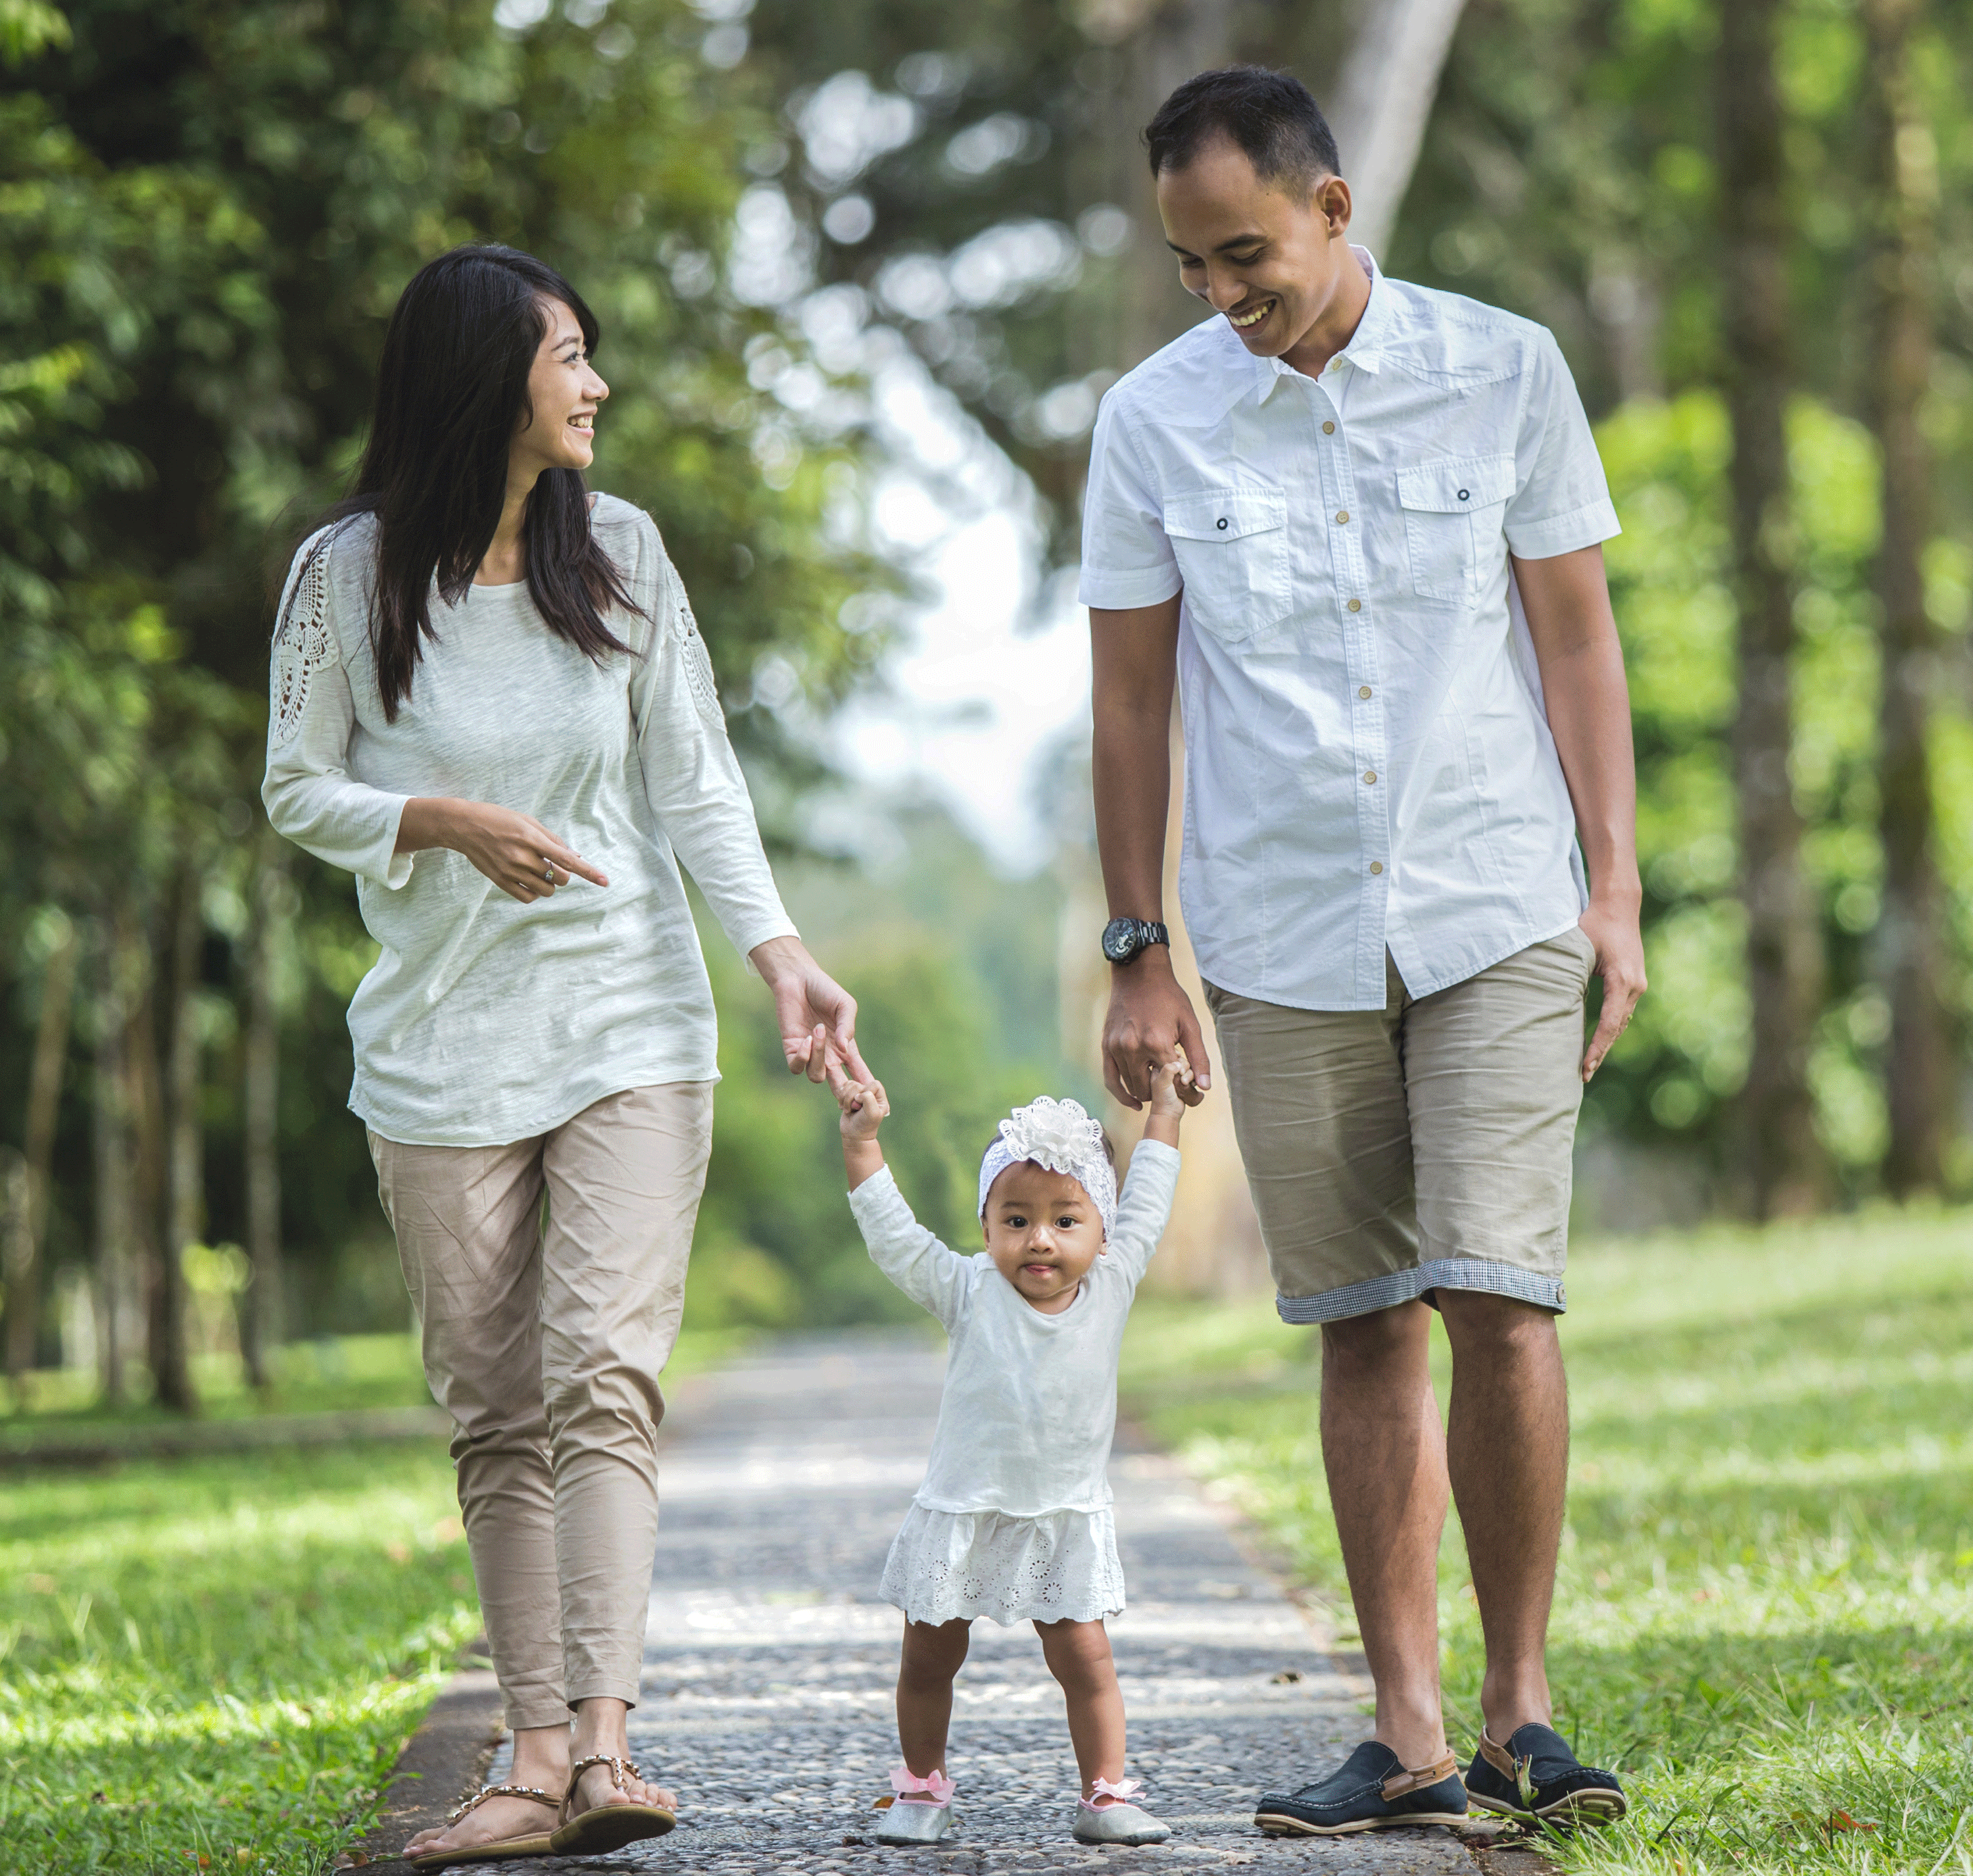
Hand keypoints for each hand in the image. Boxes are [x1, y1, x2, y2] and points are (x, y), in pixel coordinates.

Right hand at [399, 798, 608, 903]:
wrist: (464, 826)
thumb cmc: (499, 819)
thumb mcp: (529, 822)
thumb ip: (553, 840)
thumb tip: (576, 857)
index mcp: (532, 839)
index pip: (567, 860)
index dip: (588, 872)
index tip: (605, 881)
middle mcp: (522, 856)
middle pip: (560, 879)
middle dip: (563, 875)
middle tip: (552, 864)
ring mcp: (510, 870)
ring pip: (546, 891)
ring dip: (549, 884)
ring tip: (537, 870)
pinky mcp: (499, 881)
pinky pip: (527, 897)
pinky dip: (534, 892)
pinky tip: (528, 880)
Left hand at [749, 936, 868, 1081]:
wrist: (798, 979)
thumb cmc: (825, 990)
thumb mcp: (845, 1005)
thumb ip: (848, 1027)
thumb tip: (845, 1050)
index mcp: (845, 1047)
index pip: (858, 1072)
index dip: (866, 1085)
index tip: (876, 1098)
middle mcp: (828, 1055)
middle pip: (839, 1086)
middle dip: (845, 1093)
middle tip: (849, 1095)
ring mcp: (810, 1054)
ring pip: (817, 1076)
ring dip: (818, 1056)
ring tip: (818, 1029)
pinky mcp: (792, 1049)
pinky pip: (797, 1067)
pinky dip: (803, 1056)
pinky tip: (807, 1038)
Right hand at [826, 1059, 889, 1139]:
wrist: (853, 1135)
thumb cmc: (865, 1125)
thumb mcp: (872, 1113)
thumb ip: (869, 1099)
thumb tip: (858, 1094)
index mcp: (880, 1098)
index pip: (874, 1084)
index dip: (866, 1092)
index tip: (862, 1104)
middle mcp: (871, 1094)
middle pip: (858, 1084)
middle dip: (852, 1097)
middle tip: (854, 1109)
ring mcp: (860, 1095)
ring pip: (850, 1085)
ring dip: (845, 1099)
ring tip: (848, 1110)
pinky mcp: (849, 1096)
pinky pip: (843, 1088)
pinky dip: (841, 1098)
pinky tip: (843, 1108)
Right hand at [1102, 950, 1210, 1110]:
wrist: (1139, 974)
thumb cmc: (1168, 997)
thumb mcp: (1190, 1025)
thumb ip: (1199, 1058)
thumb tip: (1204, 1087)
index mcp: (1157, 1043)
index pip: (1171, 1082)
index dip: (1182, 1089)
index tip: (1188, 1088)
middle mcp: (1133, 1048)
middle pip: (1149, 1089)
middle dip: (1162, 1092)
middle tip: (1172, 1085)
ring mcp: (1116, 1048)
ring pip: (1130, 1086)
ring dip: (1145, 1090)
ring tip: (1157, 1084)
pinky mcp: (1106, 1046)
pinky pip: (1110, 1078)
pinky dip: (1121, 1093)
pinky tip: (1133, 1102)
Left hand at [1148, 1050, 1195, 1118]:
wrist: (1168, 1114)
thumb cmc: (1162, 1100)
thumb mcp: (1162, 1082)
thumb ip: (1168, 1069)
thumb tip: (1179, 1062)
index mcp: (1159, 1067)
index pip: (1170, 1054)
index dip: (1176, 1059)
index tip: (1178, 1067)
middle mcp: (1167, 1070)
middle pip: (1181, 1061)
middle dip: (1184, 1068)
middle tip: (1182, 1077)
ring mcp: (1176, 1076)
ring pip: (1188, 1068)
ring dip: (1189, 1075)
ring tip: (1184, 1083)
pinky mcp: (1184, 1082)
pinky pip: (1193, 1076)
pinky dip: (1193, 1079)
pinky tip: (1191, 1084)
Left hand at [1578, 896, 1645, 1079]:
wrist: (1618, 905)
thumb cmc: (1594, 924)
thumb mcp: (1578, 950)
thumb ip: (1570, 977)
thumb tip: (1555, 1006)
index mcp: (1622, 980)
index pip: (1608, 1023)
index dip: (1596, 1048)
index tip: (1585, 1068)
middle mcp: (1635, 986)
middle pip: (1617, 1028)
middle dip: (1600, 1052)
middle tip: (1583, 1076)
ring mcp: (1637, 984)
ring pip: (1620, 1022)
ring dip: (1606, 1043)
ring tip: (1588, 1066)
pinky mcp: (1633, 982)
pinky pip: (1621, 1011)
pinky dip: (1610, 1028)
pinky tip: (1597, 1043)